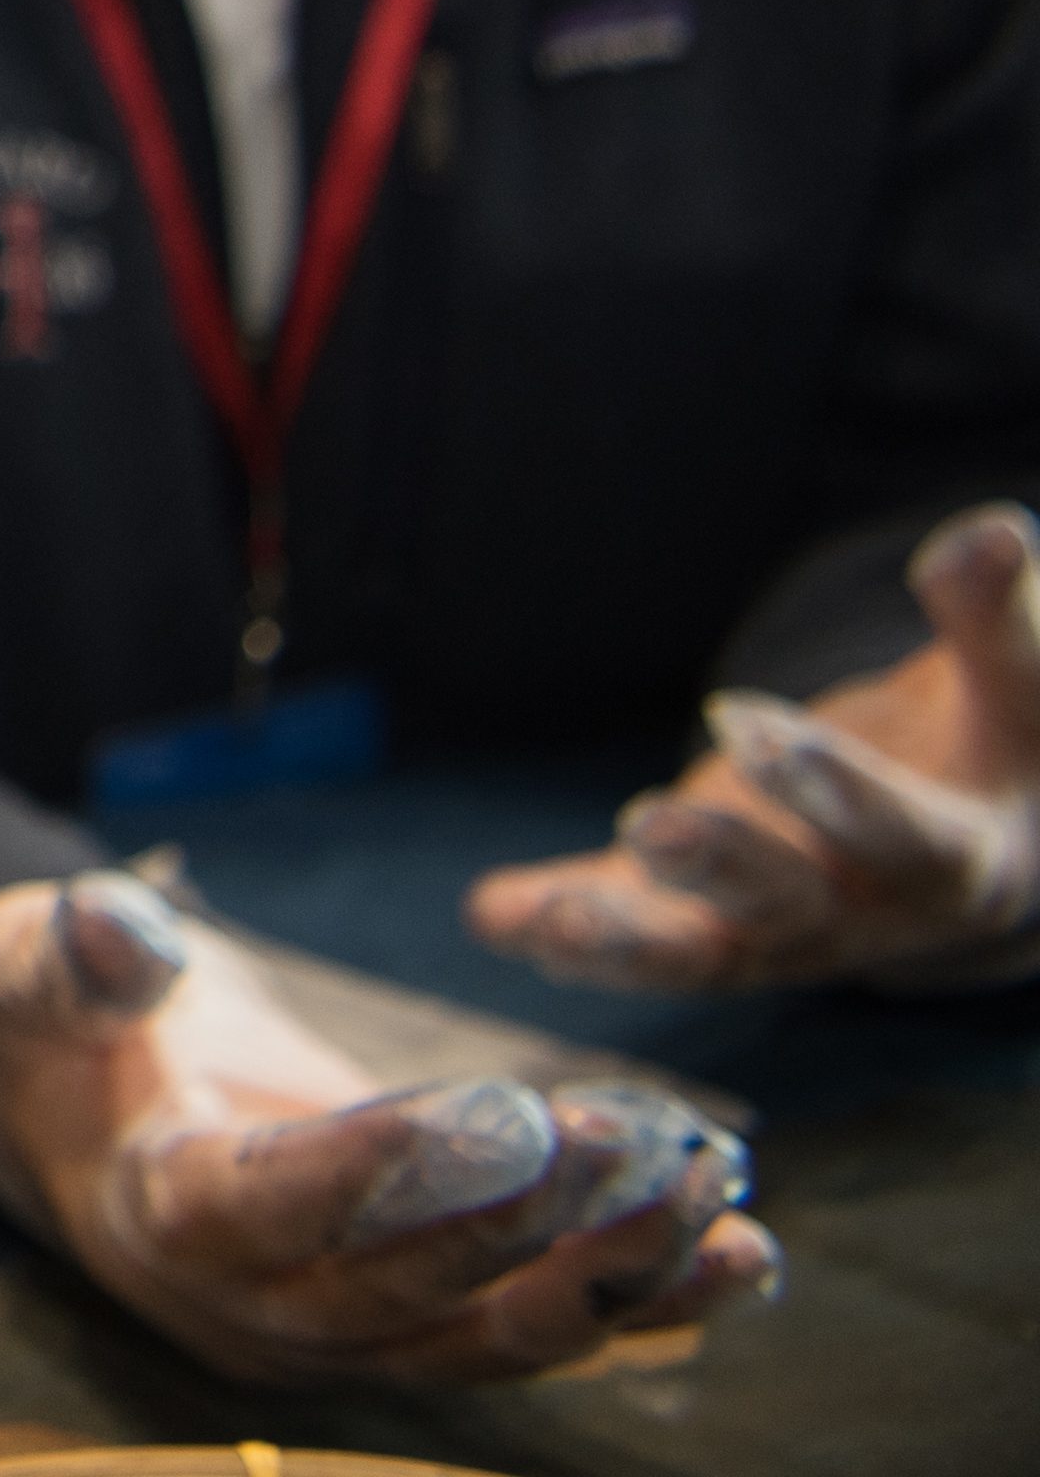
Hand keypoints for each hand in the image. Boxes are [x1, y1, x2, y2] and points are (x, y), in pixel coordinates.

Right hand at [0, 870, 774, 1386]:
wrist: (78, 1113)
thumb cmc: (59, 1027)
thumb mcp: (26, 963)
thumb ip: (68, 955)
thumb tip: (118, 929)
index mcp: (152, 1211)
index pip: (274, 1208)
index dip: (389, 1172)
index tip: (507, 1112)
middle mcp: (247, 1308)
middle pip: (404, 1290)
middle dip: (533, 1222)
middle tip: (640, 1140)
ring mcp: (336, 1340)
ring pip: (486, 1335)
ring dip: (608, 1271)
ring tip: (706, 1185)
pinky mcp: (407, 1338)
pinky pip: (531, 1340)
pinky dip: (640, 1307)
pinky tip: (741, 1257)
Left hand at [466, 503, 1039, 994]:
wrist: (977, 836)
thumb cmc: (1002, 741)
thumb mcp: (1017, 684)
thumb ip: (994, 615)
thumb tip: (993, 529)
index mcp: (958, 861)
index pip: (904, 837)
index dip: (837, 794)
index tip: (756, 728)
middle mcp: (863, 913)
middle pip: (792, 908)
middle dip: (722, 867)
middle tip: (653, 824)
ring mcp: (776, 928)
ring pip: (703, 952)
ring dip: (626, 941)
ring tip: (552, 922)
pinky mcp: (704, 915)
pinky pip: (638, 933)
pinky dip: (563, 925)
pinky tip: (494, 913)